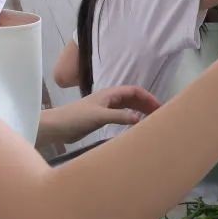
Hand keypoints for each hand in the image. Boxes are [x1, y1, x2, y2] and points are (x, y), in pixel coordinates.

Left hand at [45, 86, 160, 144]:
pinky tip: (135, 127)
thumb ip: (120, 116)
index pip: (134, 91)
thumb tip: (140, 118)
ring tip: (151, 121)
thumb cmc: (77, 117)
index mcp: (110, 94)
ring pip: (127, 107)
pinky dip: (130, 119)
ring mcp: (105, 108)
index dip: (147, 97)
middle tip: (159, 115)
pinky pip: (121, 116)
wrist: (58, 126)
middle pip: (132, 99)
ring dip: (139, 112)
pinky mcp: (101, 119)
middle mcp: (109, 99)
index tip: (159, 106)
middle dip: (146, 104)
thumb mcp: (100, 116)